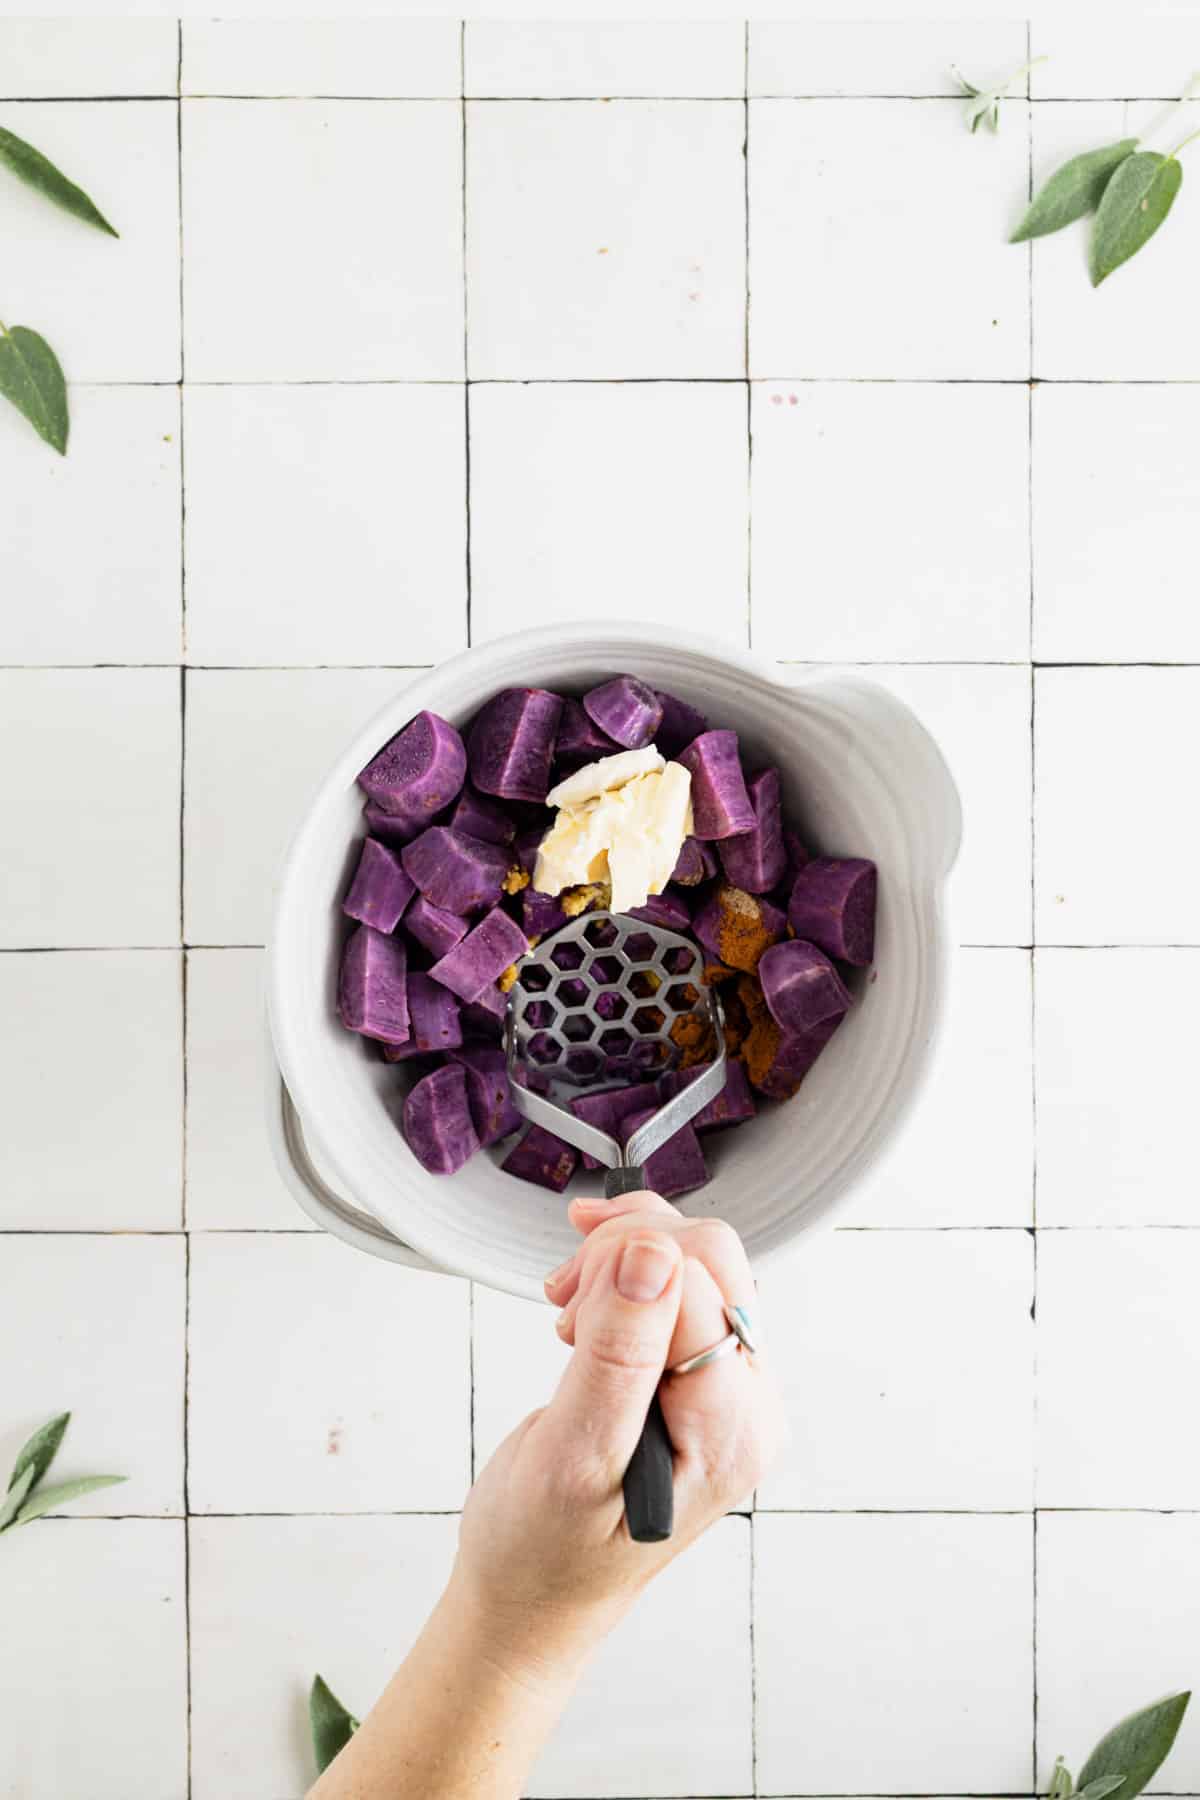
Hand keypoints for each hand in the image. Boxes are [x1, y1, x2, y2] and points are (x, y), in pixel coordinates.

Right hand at [452, 1193, 786, 1690]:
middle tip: (561, 1295)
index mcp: (733, 1427)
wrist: (533, 1597)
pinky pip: (679, 1286)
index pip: (696, 1280)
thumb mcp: (573, 1455)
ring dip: (621, 1258)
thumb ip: (617, 1353)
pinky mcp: (698, 1376)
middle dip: (626, 1250)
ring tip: (567, 1306)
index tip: (564, 1303)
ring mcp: (726, 1388)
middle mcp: (748, 1403)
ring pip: (694, 1261)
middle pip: (710, 1258)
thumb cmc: (545, 1550)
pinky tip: (584, 1308)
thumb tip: (652, 1253)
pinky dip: (624, 1274)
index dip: (622, 1267)